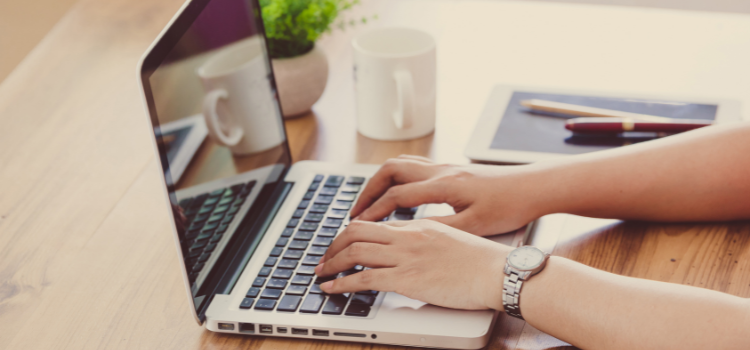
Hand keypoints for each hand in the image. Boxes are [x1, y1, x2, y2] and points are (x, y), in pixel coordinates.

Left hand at [315, 219, 510, 309]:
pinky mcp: (408, 279)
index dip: (351, 234)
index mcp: (418, 226)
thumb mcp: (451, 240)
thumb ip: (426, 242)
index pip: (374, 223)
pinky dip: (342, 283)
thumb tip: (411, 254)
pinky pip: (365, 279)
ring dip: (331, 263)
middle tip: (323, 258)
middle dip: (333, 245)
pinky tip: (332, 288)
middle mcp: (408, 237)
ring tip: (321, 273)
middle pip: (356, 231)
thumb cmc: (482, 262)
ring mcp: (406, 257)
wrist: (498, 272)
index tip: (341, 245)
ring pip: (355, 251)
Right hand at [350, 155, 546, 235]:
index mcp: (444, 185)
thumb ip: (439, 229)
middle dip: (368, 190)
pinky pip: (414, 167)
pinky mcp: (452, 170)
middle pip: (390, 171)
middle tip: (355, 211)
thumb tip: (408, 234)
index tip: (357, 226)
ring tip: (370, 202)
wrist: (533, 187)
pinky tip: (399, 194)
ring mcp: (446, 167)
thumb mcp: (474, 225)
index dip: (374, 211)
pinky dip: (398, 178)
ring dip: (381, 181)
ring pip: (401, 164)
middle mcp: (440, 171)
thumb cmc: (509, 206)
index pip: (397, 195)